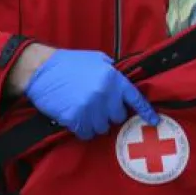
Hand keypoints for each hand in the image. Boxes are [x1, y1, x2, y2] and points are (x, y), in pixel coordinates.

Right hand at [23, 50, 159, 139]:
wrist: (41, 69)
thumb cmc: (69, 63)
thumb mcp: (97, 60)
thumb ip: (113, 73)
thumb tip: (122, 87)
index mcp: (113, 78)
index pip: (135, 99)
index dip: (146, 111)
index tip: (154, 122)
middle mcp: (105, 94)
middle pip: (118, 117)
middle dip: (110, 114)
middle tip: (98, 107)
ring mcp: (91, 107)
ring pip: (102, 128)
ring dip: (95, 123)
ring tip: (84, 112)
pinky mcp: (75, 118)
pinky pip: (86, 133)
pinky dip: (82, 130)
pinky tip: (75, 119)